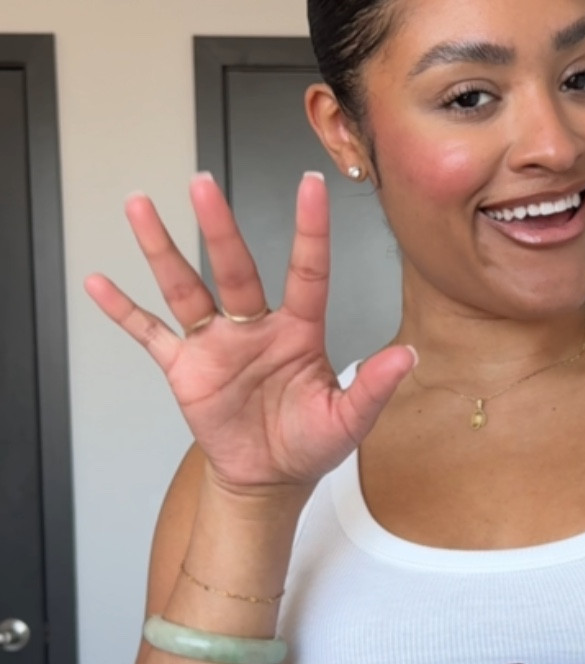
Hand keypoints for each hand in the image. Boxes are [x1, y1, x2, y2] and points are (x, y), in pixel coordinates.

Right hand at [84, 172, 415, 495]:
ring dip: (161, 249)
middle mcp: (254, 326)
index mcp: (299, 331)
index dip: (309, 229)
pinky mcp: (184, 366)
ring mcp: (215, 343)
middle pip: (233, 267)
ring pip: (185, 287)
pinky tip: (100, 283)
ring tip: (141, 207)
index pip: (307, 272)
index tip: (311, 184)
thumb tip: (407, 357)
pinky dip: (123, 311)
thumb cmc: (310, 444)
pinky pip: (149, 333)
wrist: (269, 478)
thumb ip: (373, 387)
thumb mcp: (348, 421)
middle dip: (218, 228)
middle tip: (203, 185)